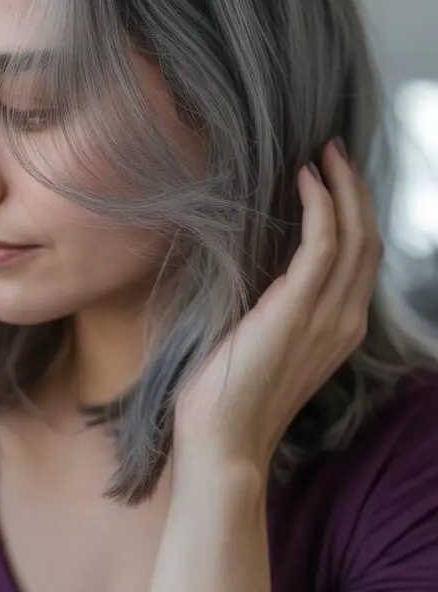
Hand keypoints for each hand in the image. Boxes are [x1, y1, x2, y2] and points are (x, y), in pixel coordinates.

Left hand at [173, 139, 383, 479]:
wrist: (222, 443)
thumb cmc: (228, 395)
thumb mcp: (263, 342)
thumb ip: (275, 306)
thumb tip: (258, 264)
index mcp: (340, 328)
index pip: (360, 257)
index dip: (353, 210)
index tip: (331, 174)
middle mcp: (345, 321)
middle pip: (368, 238)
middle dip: (355, 188)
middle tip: (332, 148)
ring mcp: (328, 317)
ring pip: (355, 235)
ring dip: (342, 186)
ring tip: (323, 152)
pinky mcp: (298, 310)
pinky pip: (322, 244)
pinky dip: (319, 205)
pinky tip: (303, 180)